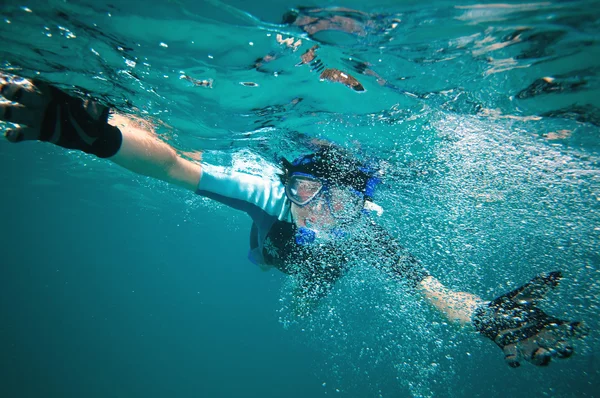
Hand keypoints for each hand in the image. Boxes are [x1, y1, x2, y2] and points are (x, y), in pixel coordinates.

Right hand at [0, 74, 119, 157]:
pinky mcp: (40, 133)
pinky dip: (16, 135)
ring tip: (0, 110)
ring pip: (17, 112)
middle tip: (4, 88)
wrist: (95, 133)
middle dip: (12, 91)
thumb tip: (92, 106)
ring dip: (6, 111)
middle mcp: (41, 101)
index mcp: (52, 89)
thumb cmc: (92, 113)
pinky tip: (10, 135)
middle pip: (22, 95)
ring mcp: (38, 117)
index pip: (35, 80)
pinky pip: (25, 133)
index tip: (7, 73)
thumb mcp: (93, 106)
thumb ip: (89, 105)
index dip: (21, 76)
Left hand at [472, 271, 587, 366]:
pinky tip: (513, 357)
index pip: (568, 331)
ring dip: (542, 359)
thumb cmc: (509, 305)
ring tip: (542, 352)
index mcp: (546, 326)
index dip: (576, 330)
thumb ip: (538, 285)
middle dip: (562, 351)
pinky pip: (513, 361)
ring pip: (539, 360)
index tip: (579, 326)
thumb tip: (558, 273)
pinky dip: (513, 360)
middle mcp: (539, 339)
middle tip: (562, 346)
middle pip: (558, 351)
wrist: (486, 313)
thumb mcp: (524, 295)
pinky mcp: (508, 349)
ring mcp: (525, 347)